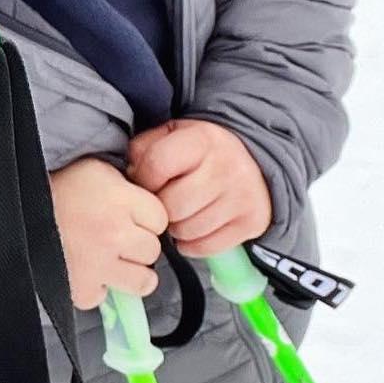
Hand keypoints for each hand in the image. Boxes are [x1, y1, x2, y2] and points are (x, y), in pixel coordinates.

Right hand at [49, 156, 167, 308]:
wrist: (15, 210)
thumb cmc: (56, 188)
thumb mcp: (96, 170)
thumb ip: (127, 185)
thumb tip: (149, 199)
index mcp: (120, 200)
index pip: (161, 219)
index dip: (146, 218)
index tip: (131, 216)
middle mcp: (114, 233)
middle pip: (152, 250)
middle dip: (138, 245)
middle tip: (117, 237)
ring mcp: (100, 265)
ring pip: (143, 281)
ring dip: (130, 272)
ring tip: (112, 261)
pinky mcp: (82, 289)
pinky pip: (105, 296)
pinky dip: (97, 287)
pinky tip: (86, 270)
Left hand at [127, 120, 270, 258]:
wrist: (253, 159)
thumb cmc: (200, 151)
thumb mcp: (172, 135)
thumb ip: (145, 149)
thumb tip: (131, 177)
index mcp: (203, 139)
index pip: (157, 165)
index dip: (144, 179)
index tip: (147, 182)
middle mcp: (226, 167)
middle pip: (172, 205)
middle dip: (160, 209)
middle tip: (164, 203)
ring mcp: (242, 196)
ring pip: (188, 230)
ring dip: (175, 228)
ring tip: (179, 214)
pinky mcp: (252, 221)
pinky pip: (206, 247)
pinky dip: (192, 244)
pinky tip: (192, 229)